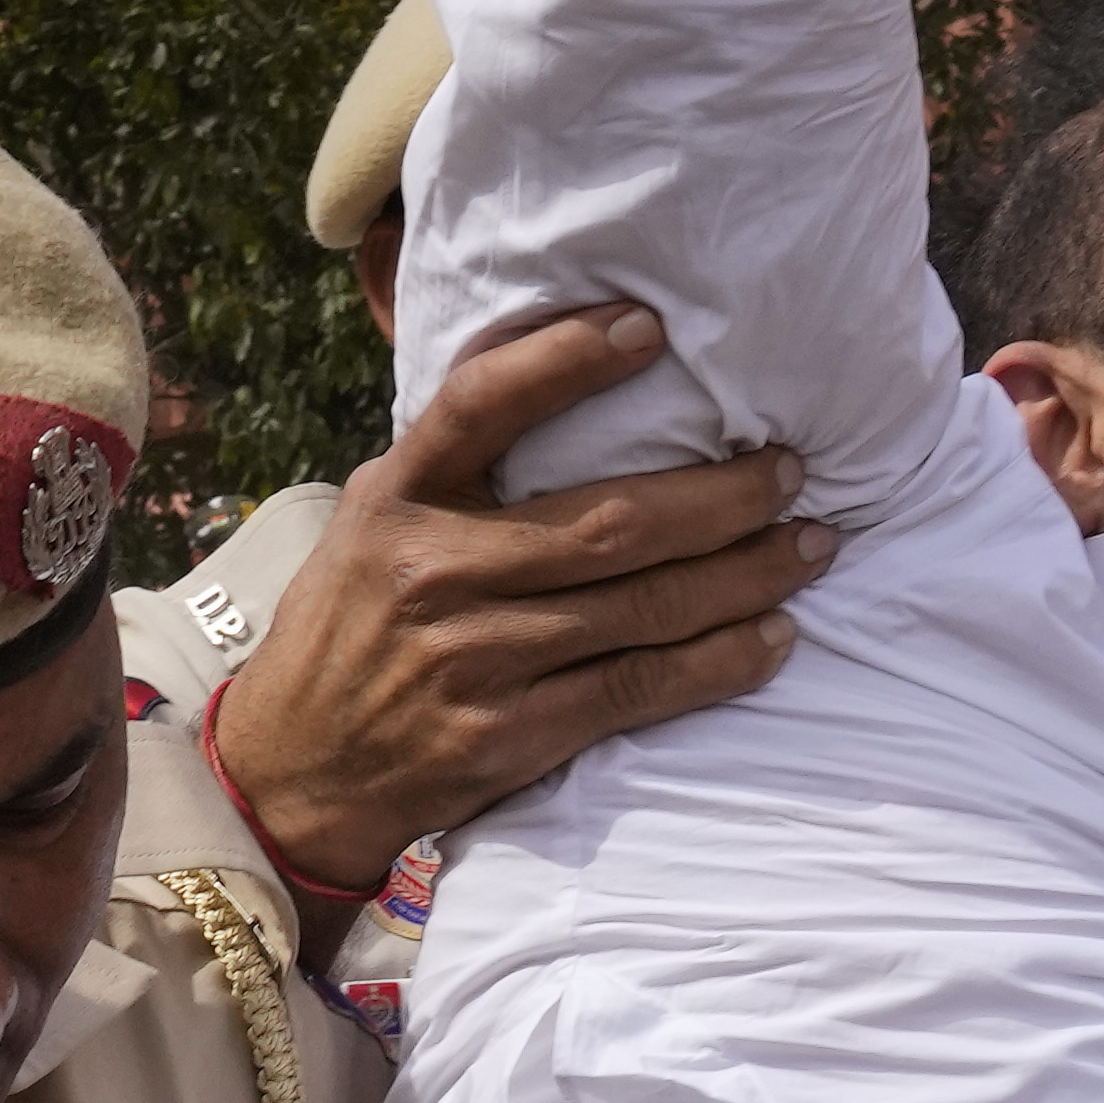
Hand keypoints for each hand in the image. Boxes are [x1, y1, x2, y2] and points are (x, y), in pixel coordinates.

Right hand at [206, 304, 823, 891]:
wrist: (293, 775)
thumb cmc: (350, 629)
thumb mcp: (370, 522)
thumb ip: (451, 466)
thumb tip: (562, 378)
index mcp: (397, 498)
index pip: (482, 405)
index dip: (565, 360)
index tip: (650, 327)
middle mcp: (432, 571)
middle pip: (609, 522)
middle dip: (722, 496)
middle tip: (792, 471)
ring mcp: (472, 659)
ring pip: (643, 608)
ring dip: (746, 576)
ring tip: (810, 546)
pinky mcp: (505, 737)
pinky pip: (639, 690)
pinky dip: (719, 663)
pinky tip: (773, 639)